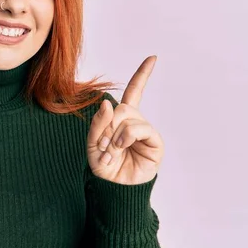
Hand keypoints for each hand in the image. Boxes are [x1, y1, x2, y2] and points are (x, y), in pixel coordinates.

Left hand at [86, 56, 164, 184]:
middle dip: (108, 124)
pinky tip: (121, 148)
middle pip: (122, 107)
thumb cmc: (103, 167)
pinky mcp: (155, 142)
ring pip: (129, 117)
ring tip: (112, 152)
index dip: (143, 75)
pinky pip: (140, 128)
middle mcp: (136, 122)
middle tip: (104, 144)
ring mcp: (146, 132)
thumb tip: (107, 102)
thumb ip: (98, 123)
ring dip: (115, 135)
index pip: (134, 92)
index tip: (153, 58)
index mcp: (121, 119)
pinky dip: (126, 137)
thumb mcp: (93, 143)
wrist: (114, 188)